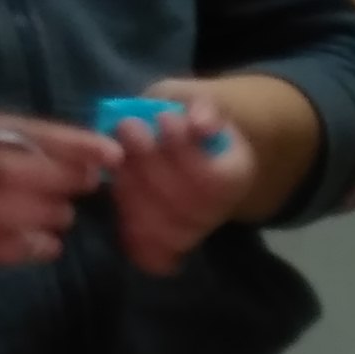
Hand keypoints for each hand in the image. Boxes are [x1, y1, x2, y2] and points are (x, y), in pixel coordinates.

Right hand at [0, 113, 118, 279]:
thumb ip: (39, 137)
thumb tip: (97, 148)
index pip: (49, 138)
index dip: (87, 147)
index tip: (115, 156)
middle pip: (55, 179)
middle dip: (74, 185)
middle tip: (77, 188)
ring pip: (49, 216)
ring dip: (57, 217)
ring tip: (44, 213)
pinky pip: (32, 248)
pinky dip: (41, 244)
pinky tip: (34, 238)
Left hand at [100, 86, 256, 275]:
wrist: (182, 144)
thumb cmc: (182, 116)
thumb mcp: (192, 98)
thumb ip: (199, 105)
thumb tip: (201, 122)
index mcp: (238, 173)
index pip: (216, 179)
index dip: (186, 153)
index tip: (164, 118)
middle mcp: (221, 209)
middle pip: (188, 205)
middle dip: (151, 165)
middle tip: (128, 127)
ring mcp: (194, 231)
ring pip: (167, 230)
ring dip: (134, 192)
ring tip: (116, 159)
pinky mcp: (167, 246)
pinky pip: (153, 255)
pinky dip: (134, 236)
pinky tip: (119, 201)